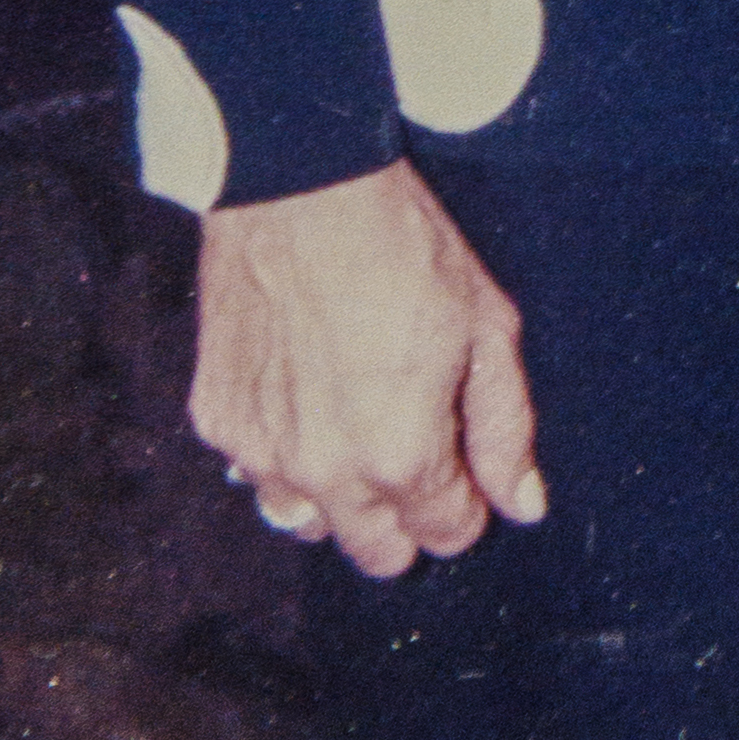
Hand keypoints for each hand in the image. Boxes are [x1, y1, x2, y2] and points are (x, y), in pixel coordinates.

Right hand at [190, 162, 544, 581]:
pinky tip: (305, 394)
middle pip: (376, 553)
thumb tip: (522, 504)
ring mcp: (260, 453)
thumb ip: (504, 428)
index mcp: (401, 456)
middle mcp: (325, 474)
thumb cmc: (403, 247)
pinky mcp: (215, 421)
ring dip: (339, 495)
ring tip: (356, 422)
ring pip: (310, 522)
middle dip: (406, 515)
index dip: (464, 502)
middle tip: (417, 447)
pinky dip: (283, 451)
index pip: (444, 533)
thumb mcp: (486, 328)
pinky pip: (255, 473)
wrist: (298, 186)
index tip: (464, 464)